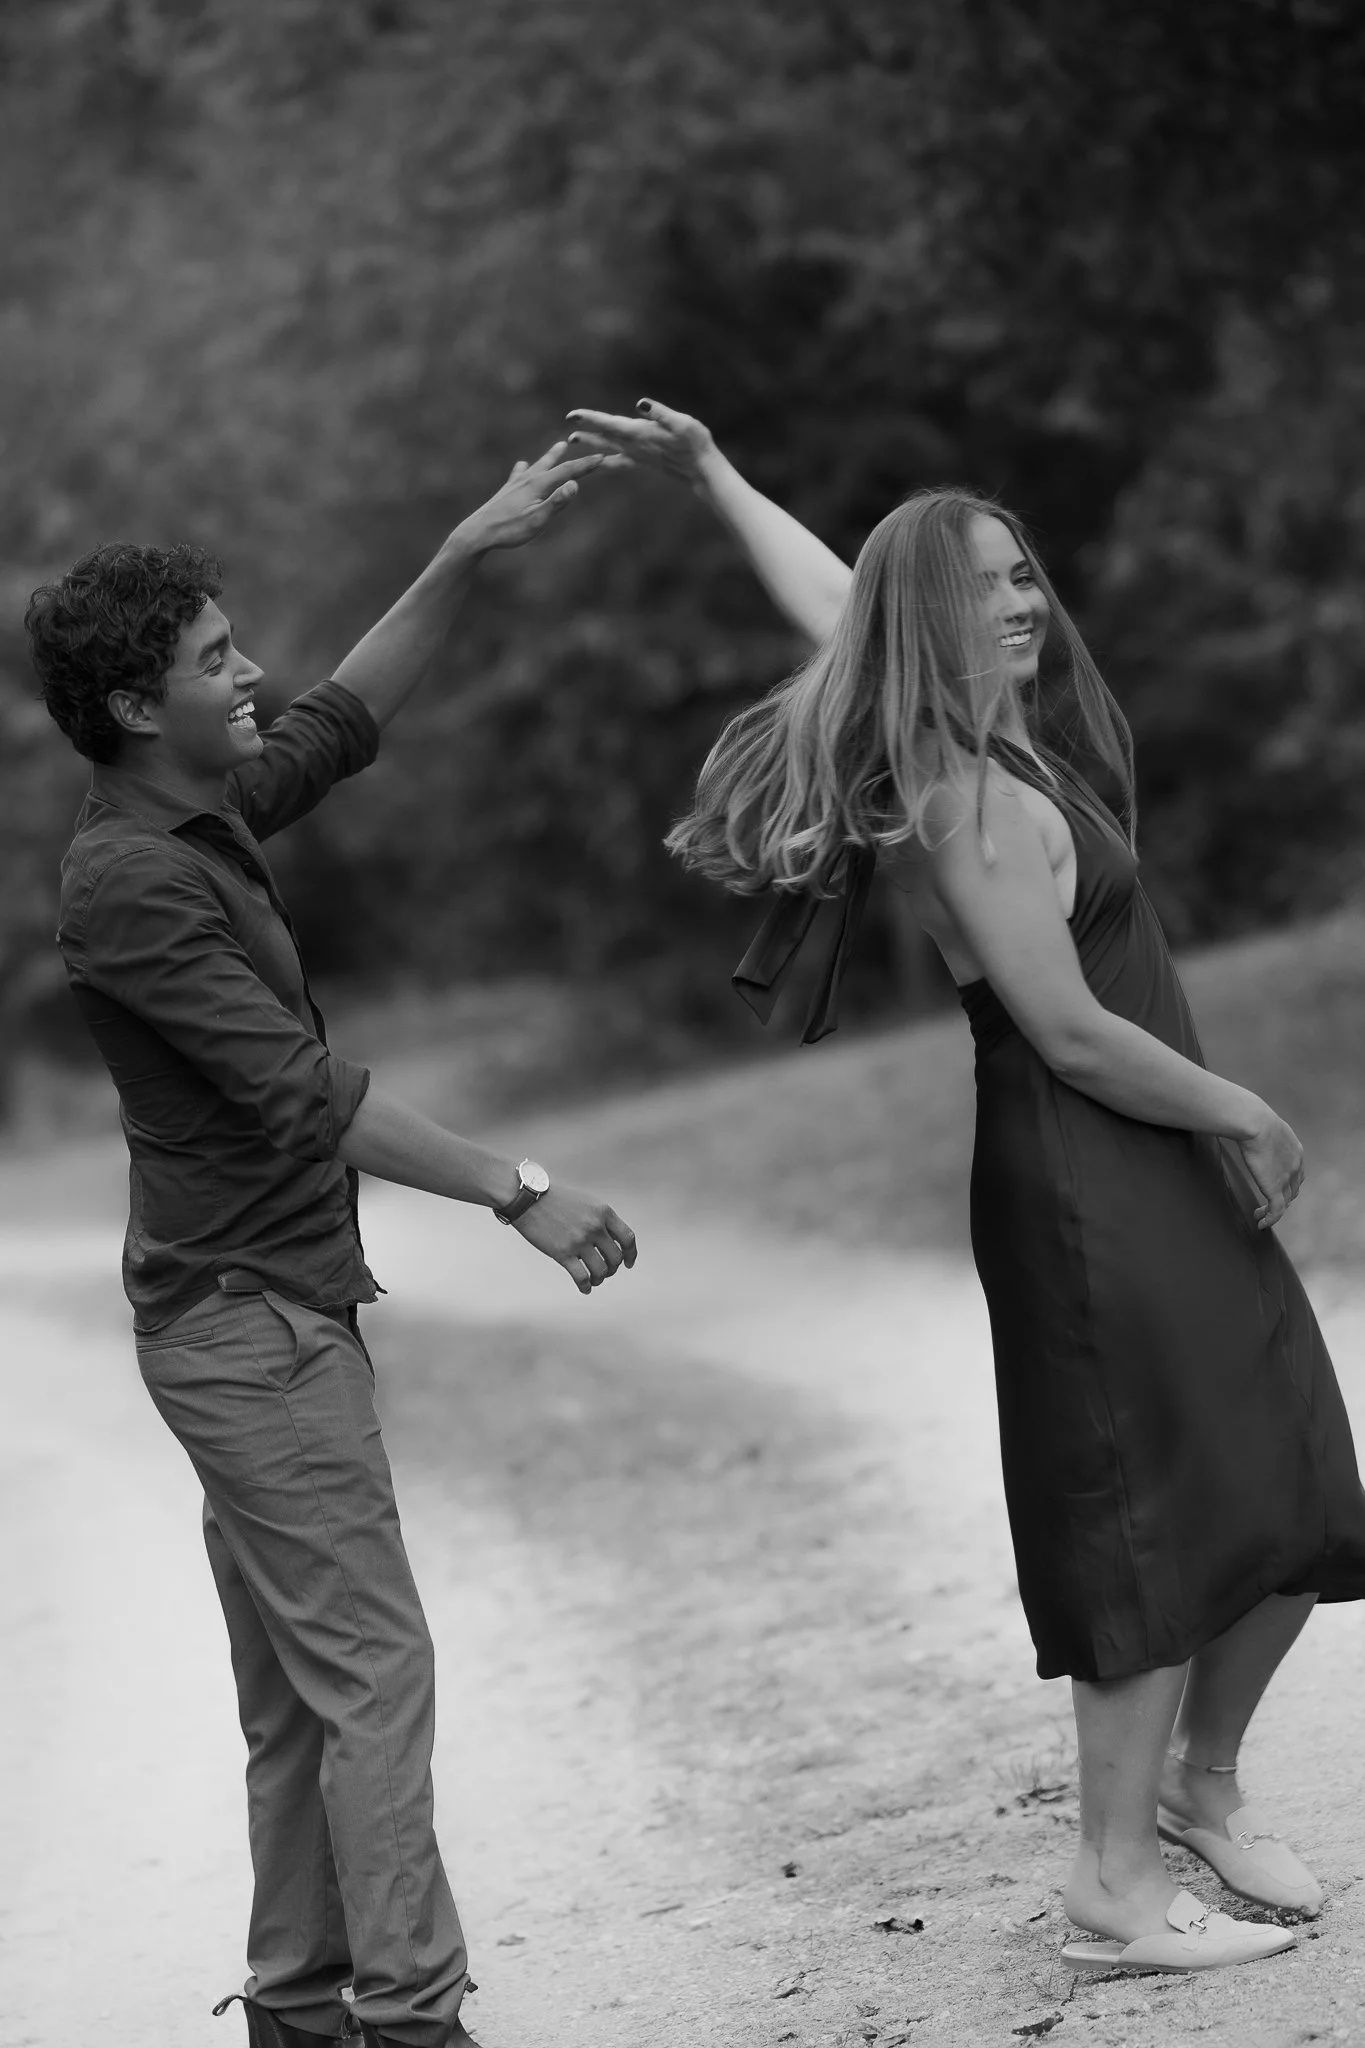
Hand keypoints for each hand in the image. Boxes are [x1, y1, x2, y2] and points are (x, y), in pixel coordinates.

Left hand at [456, 442, 603, 553]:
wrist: (478, 532)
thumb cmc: (509, 529)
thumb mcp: (538, 520)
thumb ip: (557, 502)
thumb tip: (575, 484)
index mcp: (538, 484)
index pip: (568, 471)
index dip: (586, 464)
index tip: (603, 457)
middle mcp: (527, 479)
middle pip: (552, 463)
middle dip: (570, 455)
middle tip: (582, 442)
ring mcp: (515, 484)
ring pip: (537, 465)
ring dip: (550, 456)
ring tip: (558, 447)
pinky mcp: (506, 491)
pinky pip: (519, 474)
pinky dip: (525, 468)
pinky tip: (521, 468)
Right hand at [512, 1183, 637, 1293]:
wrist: (528, 1197)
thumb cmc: (555, 1198)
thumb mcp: (586, 1201)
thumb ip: (600, 1218)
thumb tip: (611, 1240)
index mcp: (603, 1212)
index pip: (627, 1238)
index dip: (631, 1254)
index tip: (628, 1263)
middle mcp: (595, 1227)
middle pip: (616, 1258)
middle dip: (613, 1268)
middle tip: (606, 1272)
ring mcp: (579, 1241)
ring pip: (601, 1270)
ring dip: (600, 1278)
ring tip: (594, 1280)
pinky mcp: (563, 1253)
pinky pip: (581, 1277)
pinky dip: (585, 1286)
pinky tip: (584, 1289)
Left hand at [564, 397, 718, 486]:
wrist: (702, 469)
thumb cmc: (696, 443)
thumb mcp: (682, 423)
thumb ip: (660, 413)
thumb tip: (640, 404)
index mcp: (641, 434)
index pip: (610, 424)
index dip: (591, 419)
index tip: (573, 415)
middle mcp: (636, 447)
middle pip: (605, 437)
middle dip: (587, 430)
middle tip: (568, 424)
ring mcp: (639, 456)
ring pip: (609, 449)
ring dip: (591, 444)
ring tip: (574, 440)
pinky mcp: (644, 461)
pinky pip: (620, 461)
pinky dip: (606, 460)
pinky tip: (598, 461)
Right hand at [1238, 1105, 1304, 1229]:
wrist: (1255, 1123)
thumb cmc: (1252, 1118)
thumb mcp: (1264, 1125)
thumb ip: (1261, 1132)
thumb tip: (1243, 1126)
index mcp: (1296, 1151)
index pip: (1297, 1174)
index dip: (1288, 1184)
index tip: (1274, 1188)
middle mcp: (1296, 1167)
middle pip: (1293, 1190)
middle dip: (1282, 1199)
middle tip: (1267, 1204)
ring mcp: (1287, 1179)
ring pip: (1285, 1203)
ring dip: (1273, 1211)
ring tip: (1259, 1215)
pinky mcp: (1275, 1189)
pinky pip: (1276, 1211)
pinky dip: (1269, 1219)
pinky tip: (1260, 1223)